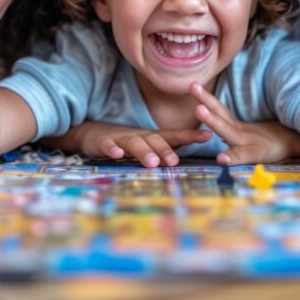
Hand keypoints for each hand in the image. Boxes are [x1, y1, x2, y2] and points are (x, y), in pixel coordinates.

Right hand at [53, 121, 210, 167]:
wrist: (91, 133)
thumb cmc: (124, 143)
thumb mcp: (145, 147)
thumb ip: (163, 154)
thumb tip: (187, 166)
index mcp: (151, 138)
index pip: (173, 136)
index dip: (190, 135)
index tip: (208, 135)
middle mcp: (138, 136)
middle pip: (154, 140)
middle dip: (165, 150)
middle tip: (174, 162)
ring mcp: (120, 138)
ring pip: (133, 143)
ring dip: (143, 152)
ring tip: (152, 163)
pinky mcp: (102, 142)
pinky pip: (107, 145)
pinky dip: (112, 149)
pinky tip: (116, 155)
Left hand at [189, 82, 299, 164]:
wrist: (290, 147)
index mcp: (261, 153)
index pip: (247, 156)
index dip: (235, 157)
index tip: (221, 159)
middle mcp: (247, 144)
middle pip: (228, 131)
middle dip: (214, 121)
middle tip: (201, 111)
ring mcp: (239, 136)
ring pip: (220, 118)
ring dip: (207, 104)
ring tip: (194, 89)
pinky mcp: (237, 126)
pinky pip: (222, 112)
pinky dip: (211, 103)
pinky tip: (197, 93)